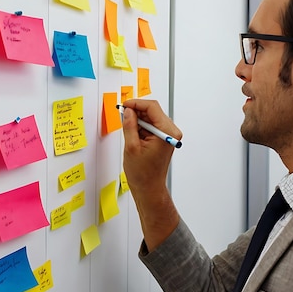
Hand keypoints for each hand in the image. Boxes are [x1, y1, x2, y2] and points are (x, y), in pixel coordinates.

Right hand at [121, 99, 181, 250]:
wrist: (149, 188)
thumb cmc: (143, 173)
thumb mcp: (131, 147)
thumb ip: (130, 126)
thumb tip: (128, 112)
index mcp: (166, 132)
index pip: (152, 107)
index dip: (136, 103)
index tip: (124, 105)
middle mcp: (170, 132)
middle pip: (152, 111)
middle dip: (136, 111)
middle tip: (122, 115)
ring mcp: (167, 135)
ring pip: (151, 118)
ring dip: (138, 120)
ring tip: (127, 130)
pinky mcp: (163, 139)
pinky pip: (151, 126)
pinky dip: (140, 126)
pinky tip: (133, 135)